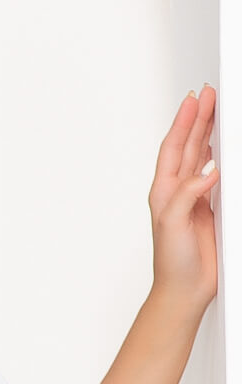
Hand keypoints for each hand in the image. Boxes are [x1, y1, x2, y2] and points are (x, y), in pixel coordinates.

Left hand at [147, 84, 218, 321]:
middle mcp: (177, 192)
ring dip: (207, 133)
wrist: (184, 289)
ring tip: (215, 110)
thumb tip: (207, 171)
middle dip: (198, 119)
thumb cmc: (171, 263)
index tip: (194, 100)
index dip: (183, 122)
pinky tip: (221, 147)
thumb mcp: (172, 224)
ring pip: (201, 157)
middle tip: (209, 95)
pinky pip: (215, 176)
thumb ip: (187, 195)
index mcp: (163, 192)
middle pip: (188, 146)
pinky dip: (218, 157)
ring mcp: (193, 199)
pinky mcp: (209, 209)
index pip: (173, 148)